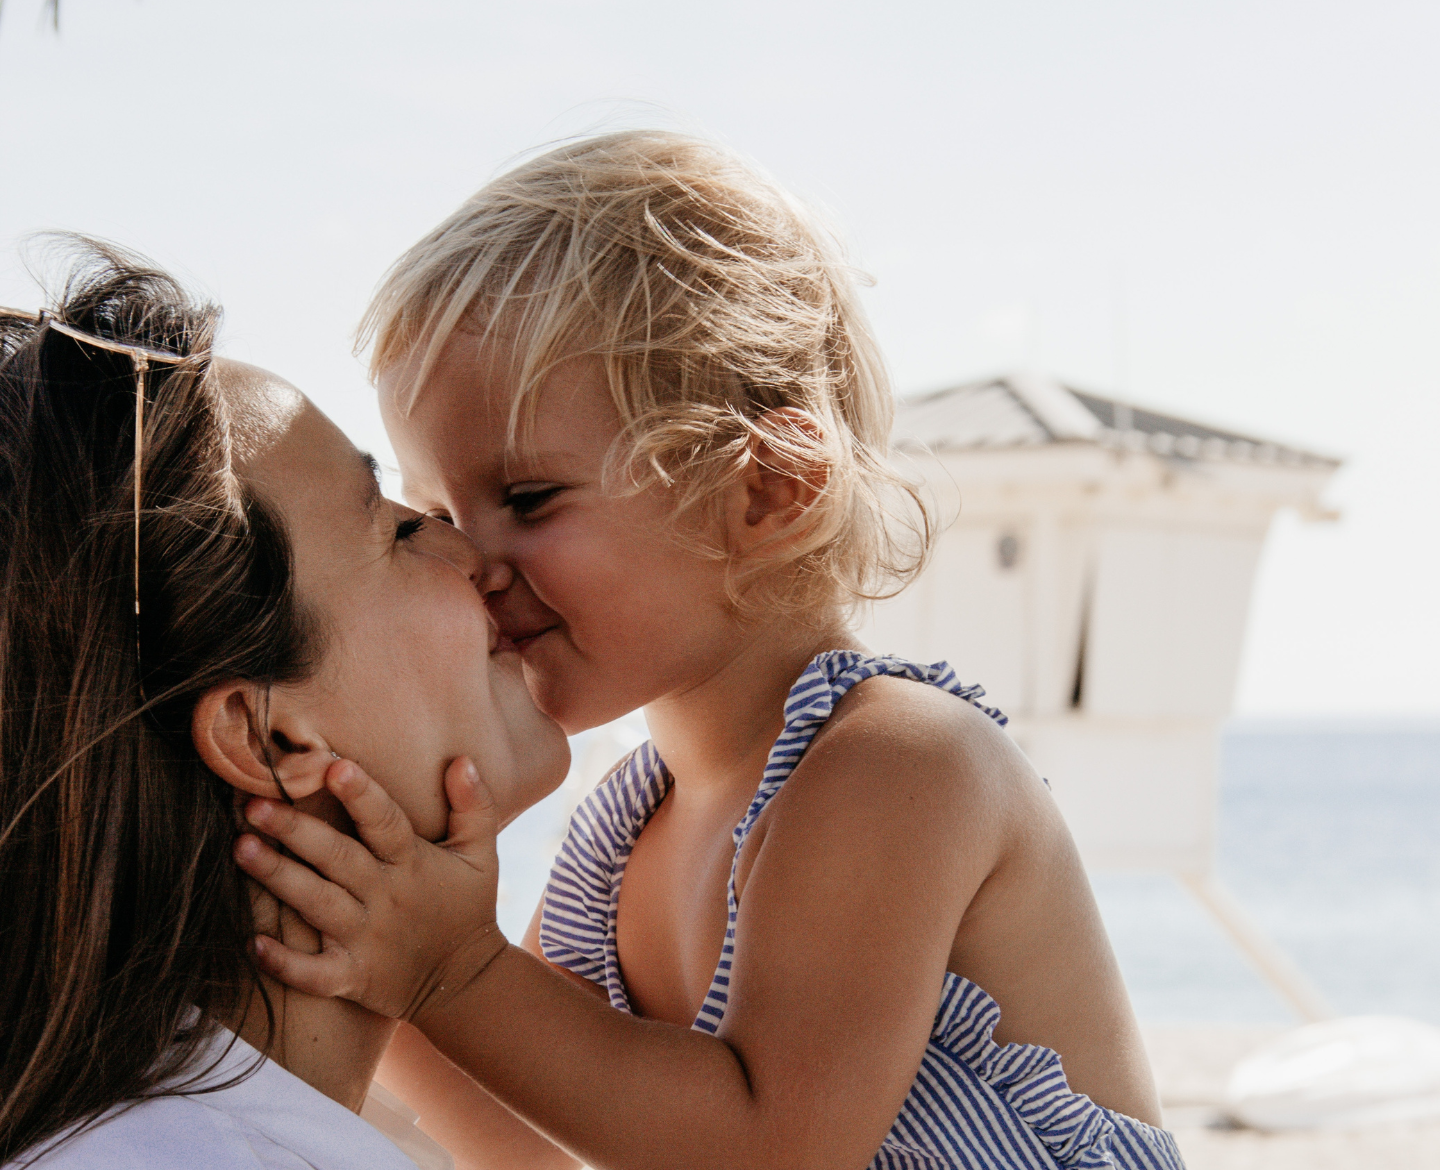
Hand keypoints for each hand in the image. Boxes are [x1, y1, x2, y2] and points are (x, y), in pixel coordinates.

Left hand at [233, 756, 508, 1024]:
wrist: (465, 984)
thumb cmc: (467, 908)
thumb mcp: (481, 855)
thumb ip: (473, 806)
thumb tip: (461, 760)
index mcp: (412, 863)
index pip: (386, 822)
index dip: (362, 795)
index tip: (334, 765)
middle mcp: (385, 897)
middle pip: (338, 859)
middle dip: (296, 831)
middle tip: (256, 804)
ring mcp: (366, 939)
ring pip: (316, 905)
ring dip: (278, 878)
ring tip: (240, 848)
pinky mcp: (352, 976)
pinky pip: (314, 973)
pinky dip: (284, 963)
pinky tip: (252, 942)